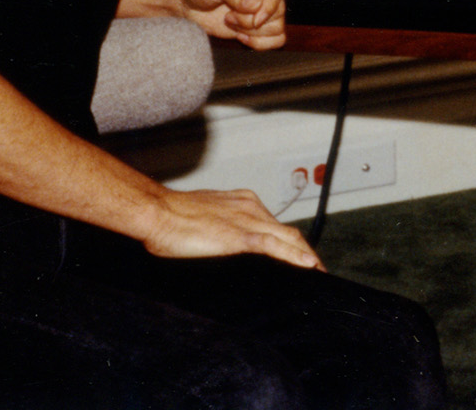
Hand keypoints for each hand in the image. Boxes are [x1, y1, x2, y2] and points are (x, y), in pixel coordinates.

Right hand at [141, 186, 326, 270]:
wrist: (156, 212)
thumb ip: (220, 228)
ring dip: (306, 257)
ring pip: (288, 238)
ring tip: (319, 272)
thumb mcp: (204, 218)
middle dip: (305, 251)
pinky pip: (275, 246)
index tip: (299, 254)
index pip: (275, 223)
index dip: (290, 240)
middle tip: (317, 269)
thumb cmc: (171, 217)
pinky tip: (308, 266)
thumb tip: (222, 243)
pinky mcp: (240, 236)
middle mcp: (251, 208)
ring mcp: (248, 221)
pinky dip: (294, 256)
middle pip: (288, 231)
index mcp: (243, 202)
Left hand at [181, 0, 286, 48]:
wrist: (185, 3)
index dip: (270, 3)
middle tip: (229, 16)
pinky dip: (259, 43)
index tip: (255, 18)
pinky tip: (240, 35)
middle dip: (252, 20)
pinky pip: (276, 39)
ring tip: (230, 20)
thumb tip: (255, 6)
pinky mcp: (262, 23)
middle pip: (279, 9)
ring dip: (252, 31)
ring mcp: (265, 4)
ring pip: (278, 26)